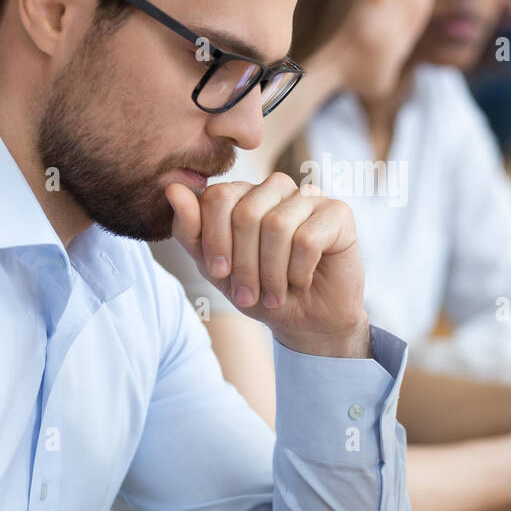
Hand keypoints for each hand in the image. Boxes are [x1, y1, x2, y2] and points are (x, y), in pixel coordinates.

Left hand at [166, 173, 370, 358]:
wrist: (306, 322)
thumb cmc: (260, 291)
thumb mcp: (215, 268)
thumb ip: (191, 231)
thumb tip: (172, 190)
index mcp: (245, 194)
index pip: (218, 197)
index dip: (215, 240)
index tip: (220, 274)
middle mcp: (276, 188)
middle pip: (246, 211)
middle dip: (244, 264)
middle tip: (250, 295)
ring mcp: (309, 197)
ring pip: (277, 225)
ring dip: (272, 272)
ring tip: (275, 294)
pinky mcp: (339, 213)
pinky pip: (307, 238)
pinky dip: (299, 271)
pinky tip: (301, 280)